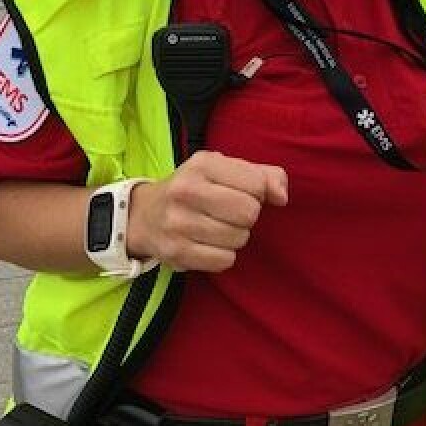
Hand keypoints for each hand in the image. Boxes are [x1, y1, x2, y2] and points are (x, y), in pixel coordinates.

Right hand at [125, 151, 288, 272]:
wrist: (144, 215)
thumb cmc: (196, 188)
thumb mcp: (225, 170)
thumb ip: (263, 175)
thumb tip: (282, 196)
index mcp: (202, 165)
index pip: (257, 184)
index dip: (258, 192)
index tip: (241, 193)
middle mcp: (186, 191)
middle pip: (249, 213)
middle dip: (247, 216)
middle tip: (230, 214)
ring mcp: (178, 223)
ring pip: (238, 239)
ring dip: (235, 237)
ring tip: (217, 227)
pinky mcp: (176, 252)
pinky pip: (224, 260)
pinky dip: (223, 255)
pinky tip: (208, 244)